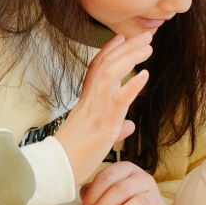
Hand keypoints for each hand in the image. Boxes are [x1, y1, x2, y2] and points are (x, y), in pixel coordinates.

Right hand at [54, 33, 151, 185]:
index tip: (121, 37)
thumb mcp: (99, 137)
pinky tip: (144, 74)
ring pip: (111, 74)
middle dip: (127, 47)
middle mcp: (91, 100)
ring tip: (148, 48)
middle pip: (107, 64)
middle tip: (146, 35)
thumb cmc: (74, 155)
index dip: (109, 51)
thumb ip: (116, 127)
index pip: (97, 68)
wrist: (57, 169)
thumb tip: (130, 125)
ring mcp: (96, 109)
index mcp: (87, 101)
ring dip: (130, 58)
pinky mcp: (103, 124)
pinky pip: (118, 100)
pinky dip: (132, 85)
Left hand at [80, 161, 170, 204]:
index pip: (107, 177)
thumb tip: (84, 194)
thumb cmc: (122, 202)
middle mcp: (144, 179)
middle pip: (122, 189)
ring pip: (140, 203)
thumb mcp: (107, 194)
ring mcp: (156, 196)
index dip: (93, 195)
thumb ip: (93, 192)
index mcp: (127, 170)